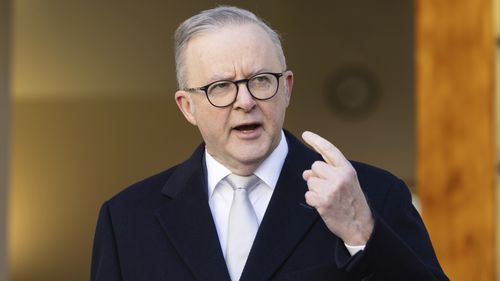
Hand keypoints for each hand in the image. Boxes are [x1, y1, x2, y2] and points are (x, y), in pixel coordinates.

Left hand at [302, 131, 373, 245]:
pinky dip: (312, 201)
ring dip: (314, 190)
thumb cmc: (352, 202)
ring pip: (310, 181)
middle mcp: (340, 177)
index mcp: (347, 169)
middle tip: (328, 188)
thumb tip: (306, 173)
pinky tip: (324, 205)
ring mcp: (331, 189)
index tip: (306, 134)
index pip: (329, 150)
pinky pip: (308, 195)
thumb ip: (329, 173)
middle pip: (315, 166)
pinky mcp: (323, 201)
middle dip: (317, 176)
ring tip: (328, 197)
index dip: (316, 140)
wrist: (359, 225)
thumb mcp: (346, 182)